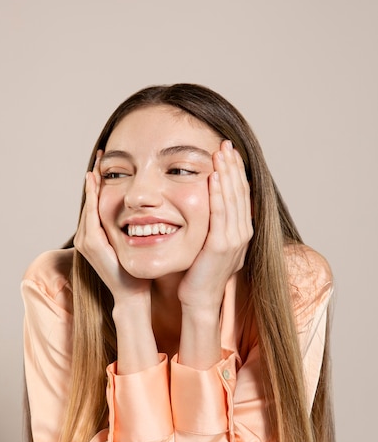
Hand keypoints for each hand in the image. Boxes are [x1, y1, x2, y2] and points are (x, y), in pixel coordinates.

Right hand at [73, 153, 150, 303]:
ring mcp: (87, 240)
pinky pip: (91, 213)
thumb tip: (151, 210)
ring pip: (89, 204)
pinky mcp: (91, 244)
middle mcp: (87, 237)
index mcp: (97, 236)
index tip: (106, 163)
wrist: (133, 294)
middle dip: (95, 177)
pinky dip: (93, 195)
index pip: (97, 203)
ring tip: (98, 162)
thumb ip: (135, 228)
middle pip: (91, 200)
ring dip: (93, 183)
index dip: (100, 183)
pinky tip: (95, 180)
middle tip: (101, 155)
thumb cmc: (138, 272)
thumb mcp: (136, 244)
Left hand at [177, 140, 252, 310]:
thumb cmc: (199, 272)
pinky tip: (213, 178)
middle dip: (233, 166)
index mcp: (242, 231)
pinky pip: (221, 215)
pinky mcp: (221, 246)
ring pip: (233, 199)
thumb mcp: (211, 243)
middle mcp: (243, 233)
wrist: (199, 298)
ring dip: (227, 174)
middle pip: (241, 192)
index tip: (228, 151)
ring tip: (220, 153)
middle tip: (225, 143)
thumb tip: (212, 202)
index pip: (242, 194)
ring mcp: (235, 240)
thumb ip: (215, 223)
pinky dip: (218, 194)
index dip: (236, 171)